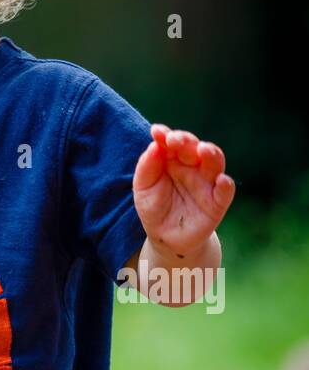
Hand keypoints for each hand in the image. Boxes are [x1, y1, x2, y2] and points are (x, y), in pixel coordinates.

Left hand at [132, 125, 235, 258]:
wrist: (165, 237)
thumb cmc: (153, 207)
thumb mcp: (143, 187)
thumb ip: (147, 167)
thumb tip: (154, 145)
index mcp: (173, 158)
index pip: (173, 141)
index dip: (166, 135)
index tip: (157, 132)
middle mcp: (193, 166)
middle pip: (194, 147)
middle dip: (186, 141)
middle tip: (175, 140)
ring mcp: (206, 183)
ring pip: (215, 163)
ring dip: (211, 154)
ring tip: (204, 150)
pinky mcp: (217, 203)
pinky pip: (225, 192)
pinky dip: (226, 185)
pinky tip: (221, 180)